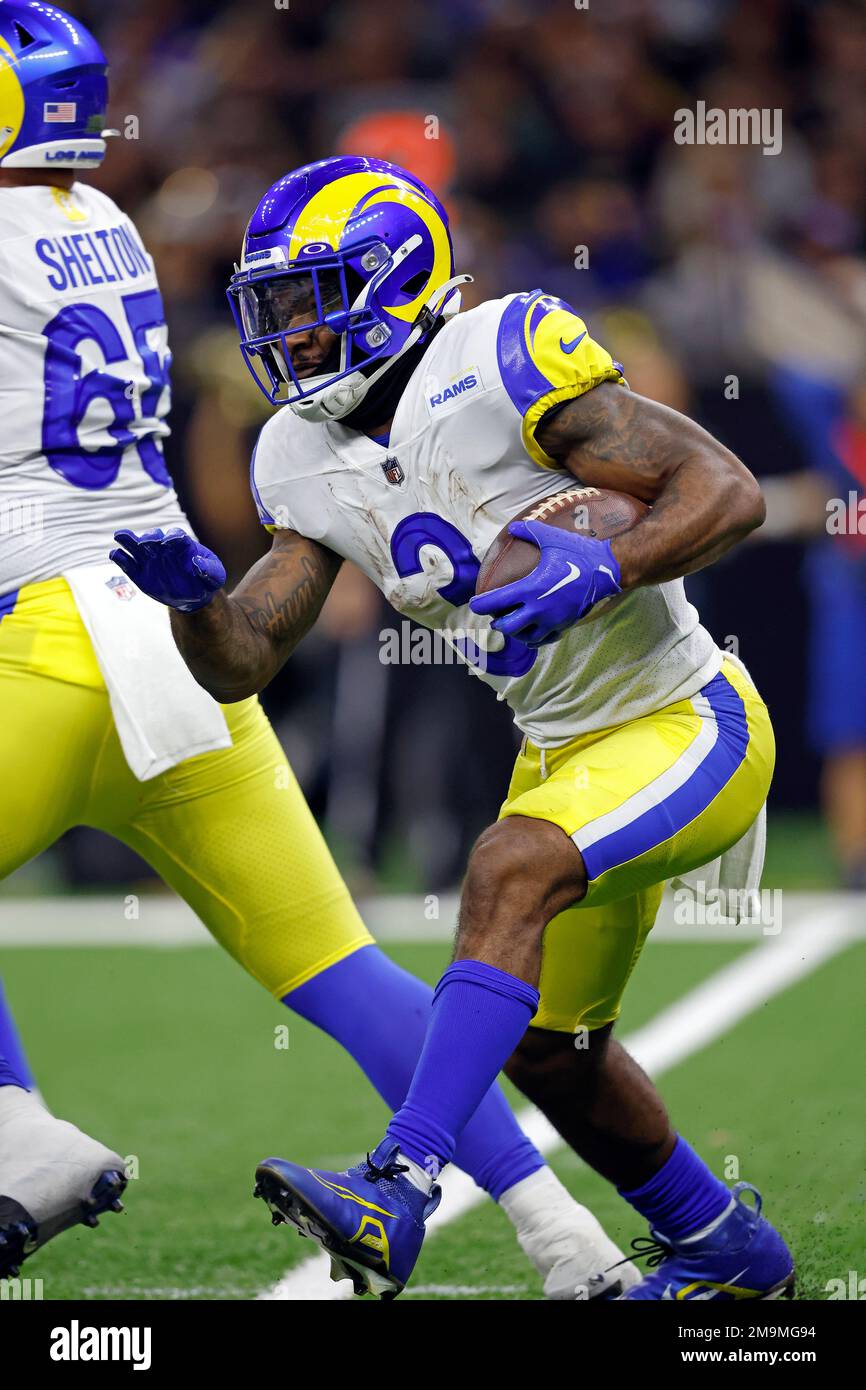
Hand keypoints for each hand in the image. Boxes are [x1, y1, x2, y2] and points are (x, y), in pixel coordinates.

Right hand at [110, 528, 226, 612]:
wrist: (193, 597)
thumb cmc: (205, 582)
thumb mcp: (215, 577)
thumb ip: (210, 570)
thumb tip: (197, 562)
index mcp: (182, 546)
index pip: (176, 535)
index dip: (172, 537)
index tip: (170, 541)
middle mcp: (163, 548)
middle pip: (154, 537)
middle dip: (150, 538)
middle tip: (146, 542)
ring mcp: (149, 559)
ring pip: (136, 545)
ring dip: (128, 540)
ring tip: (119, 535)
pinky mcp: (139, 573)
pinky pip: (127, 564)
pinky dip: (121, 558)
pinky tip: (115, 555)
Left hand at [469, 518, 620, 645]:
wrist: (606, 570)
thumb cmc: (578, 553)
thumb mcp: (551, 538)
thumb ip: (529, 531)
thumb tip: (513, 528)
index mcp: (531, 588)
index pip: (496, 602)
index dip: (481, 605)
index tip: (474, 604)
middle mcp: (539, 608)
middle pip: (507, 627)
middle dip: (497, 623)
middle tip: (495, 616)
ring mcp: (552, 620)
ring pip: (524, 637)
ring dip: (515, 633)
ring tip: (512, 624)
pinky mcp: (564, 625)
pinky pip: (544, 639)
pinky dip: (534, 638)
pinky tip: (532, 631)